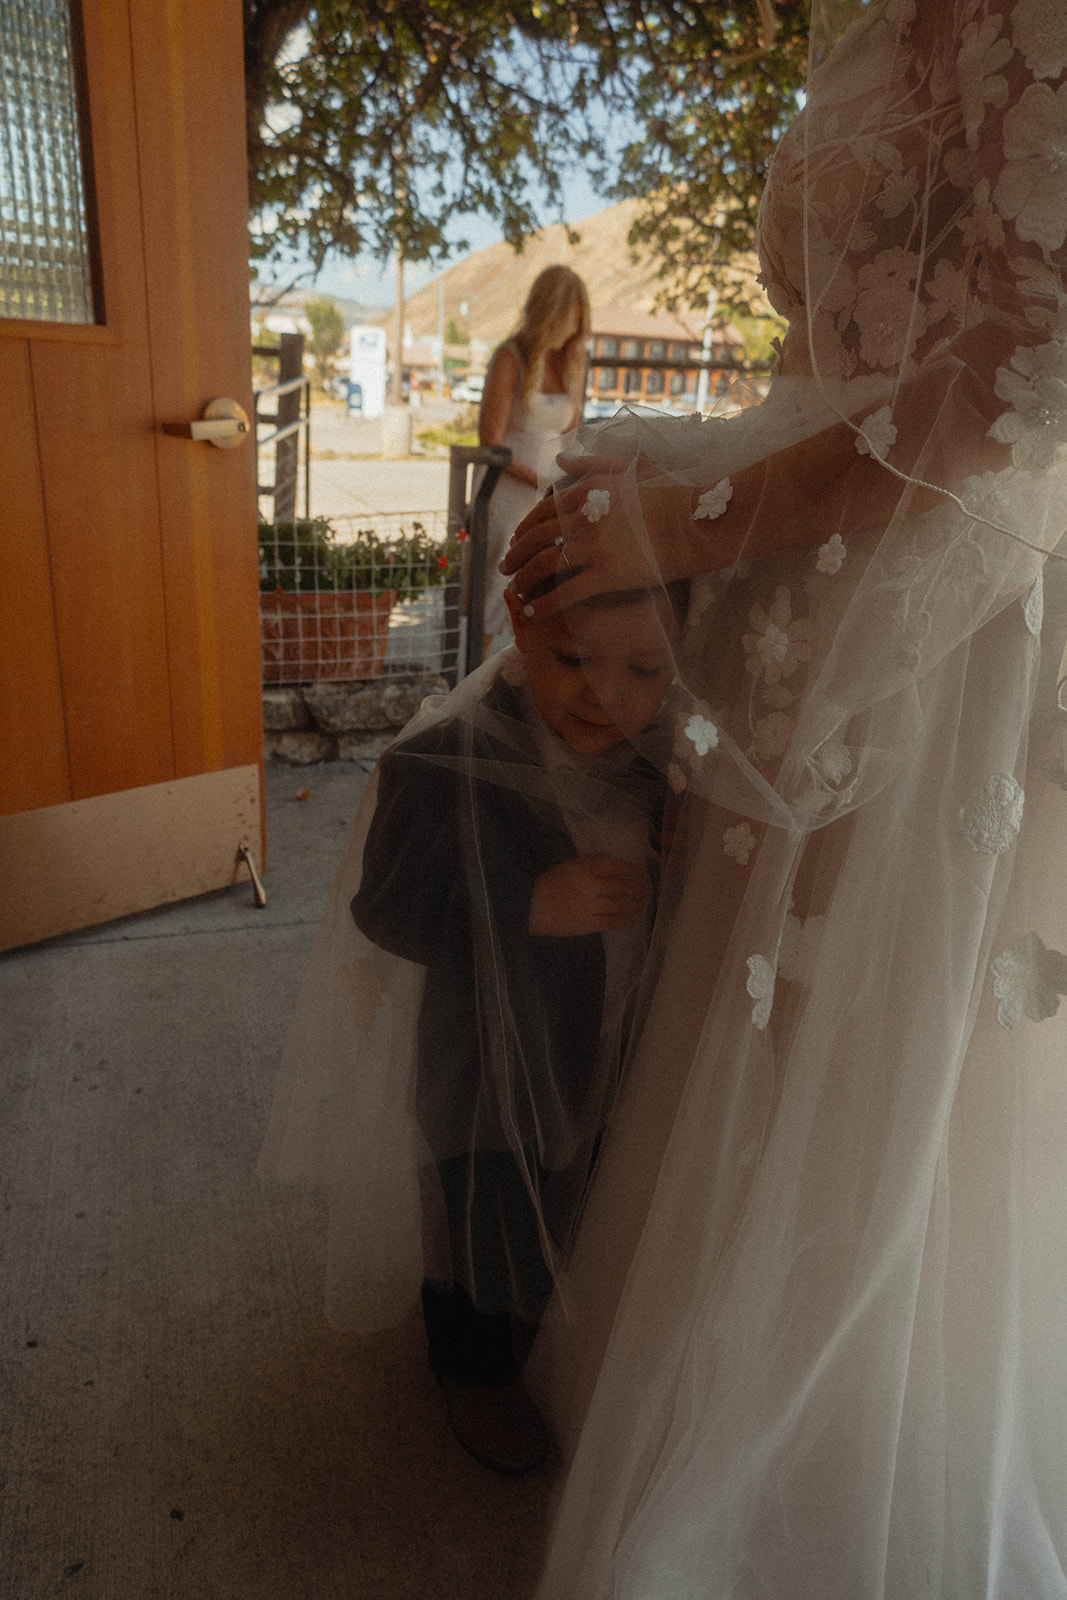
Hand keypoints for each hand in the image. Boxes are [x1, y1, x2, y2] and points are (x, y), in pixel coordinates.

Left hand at [500, 454, 684, 615]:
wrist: (696, 520)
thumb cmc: (669, 493)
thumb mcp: (629, 467)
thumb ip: (591, 464)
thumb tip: (560, 460)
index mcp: (585, 493)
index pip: (541, 513)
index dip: (524, 529)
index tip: (517, 541)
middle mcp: (582, 519)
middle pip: (535, 540)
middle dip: (515, 556)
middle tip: (506, 568)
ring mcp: (592, 548)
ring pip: (543, 566)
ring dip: (523, 580)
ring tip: (515, 591)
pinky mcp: (606, 576)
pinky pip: (565, 593)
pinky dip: (544, 604)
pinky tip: (533, 612)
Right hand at [529, 854, 652, 936]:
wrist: (530, 906)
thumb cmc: (550, 883)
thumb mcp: (570, 865)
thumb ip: (592, 862)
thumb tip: (614, 861)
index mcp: (587, 868)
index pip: (619, 866)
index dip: (636, 870)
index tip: (643, 872)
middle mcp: (592, 885)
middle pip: (625, 886)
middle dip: (641, 888)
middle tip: (649, 889)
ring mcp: (591, 906)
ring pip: (623, 904)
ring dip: (637, 904)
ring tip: (643, 903)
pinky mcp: (588, 924)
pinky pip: (613, 922)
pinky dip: (627, 920)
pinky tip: (633, 919)